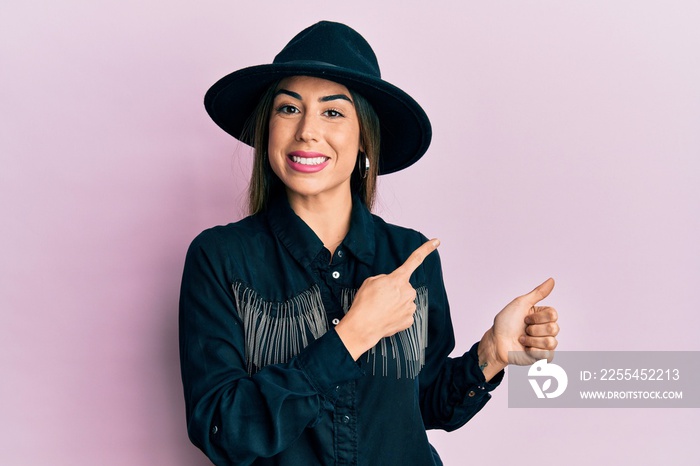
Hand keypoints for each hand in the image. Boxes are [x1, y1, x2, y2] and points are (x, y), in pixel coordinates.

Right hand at [335, 239, 439, 359]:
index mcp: (398, 279)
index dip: (426, 249)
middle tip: (380, 298)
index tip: (436, 242)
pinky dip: (397, 315)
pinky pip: (405, 314)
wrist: (363, 326)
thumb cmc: (364, 303)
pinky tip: (387, 317)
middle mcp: (408, 291)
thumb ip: (385, 279)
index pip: (415, 260)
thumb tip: (391, 285)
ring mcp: (410, 306)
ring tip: (381, 309)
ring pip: (405, 301)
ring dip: (396, 303)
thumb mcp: (370, 281)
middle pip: (405, 287)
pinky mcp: (409, 320)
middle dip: (395, 291)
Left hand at [479, 278, 558, 377]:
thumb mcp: (520, 304)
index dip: (537, 317)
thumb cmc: (505, 323)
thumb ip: (538, 293)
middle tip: (523, 329)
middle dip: (533, 329)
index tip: (524, 318)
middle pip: (554, 328)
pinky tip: (526, 349)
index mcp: (542, 315)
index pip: (553, 314)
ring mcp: (544, 343)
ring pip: (551, 342)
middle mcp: (545, 328)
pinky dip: (534, 351)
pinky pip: (548, 355)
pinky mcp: (542, 356)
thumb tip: (552, 280)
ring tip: (522, 340)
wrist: (496, 342)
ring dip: (532, 341)